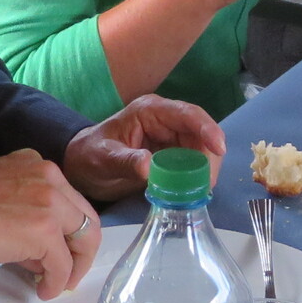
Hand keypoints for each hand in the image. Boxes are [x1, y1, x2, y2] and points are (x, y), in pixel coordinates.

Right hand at [0, 151, 100, 298]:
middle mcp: (50, 176)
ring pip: (83, 240)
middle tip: (68, 273)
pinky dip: (57, 282)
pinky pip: (63, 264)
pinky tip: (43, 291)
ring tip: (54, 284)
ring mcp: (50, 202)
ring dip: (73, 268)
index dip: (69, 231)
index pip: (70, 200)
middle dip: (80, 251)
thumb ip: (27, 212)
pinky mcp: (45, 230)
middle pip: (86, 218)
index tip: (62, 251)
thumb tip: (40, 252)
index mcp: (37, 164)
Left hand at [62, 97, 226, 200]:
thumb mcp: (104, 159)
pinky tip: (193, 191)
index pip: (186, 114)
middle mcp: (165, 120)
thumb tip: (149, 167)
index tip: (219, 148)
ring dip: (205, 169)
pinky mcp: (172, 154)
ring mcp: (171, 137)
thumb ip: (125, 161)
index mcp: (150, 111)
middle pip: (200, 133)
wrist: (82, 166)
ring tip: (200, 191)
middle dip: (209, 157)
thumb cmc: (90, 156)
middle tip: (207, 185)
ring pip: (201, 149)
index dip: (207, 128)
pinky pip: (193, 162)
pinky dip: (196, 176)